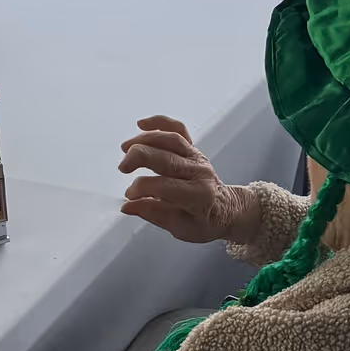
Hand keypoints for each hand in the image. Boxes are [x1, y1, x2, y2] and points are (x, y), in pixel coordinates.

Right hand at [118, 114, 248, 243]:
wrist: (227, 209)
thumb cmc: (204, 222)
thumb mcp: (180, 228)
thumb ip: (153, 214)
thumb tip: (127, 206)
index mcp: (198, 195)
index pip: (163, 186)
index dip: (141, 189)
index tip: (129, 195)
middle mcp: (199, 172)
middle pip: (165, 157)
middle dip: (138, 158)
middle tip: (122, 167)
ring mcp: (197, 157)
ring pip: (170, 139)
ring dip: (145, 140)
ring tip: (125, 147)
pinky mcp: (194, 149)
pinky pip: (178, 130)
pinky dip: (161, 123)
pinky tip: (142, 124)